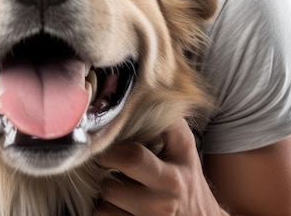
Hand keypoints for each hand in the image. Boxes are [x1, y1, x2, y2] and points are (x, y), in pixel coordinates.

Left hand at [94, 120, 226, 214]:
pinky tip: (118, 202)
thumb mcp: (183, 145)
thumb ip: (164, 117)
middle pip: (112, 186)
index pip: (132, 158)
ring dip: (105, 193)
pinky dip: (104, 210)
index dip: (111, 149)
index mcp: (172, 177)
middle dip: (105, 174)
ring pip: (104, 205)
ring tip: (118, 183)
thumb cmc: (186, 174)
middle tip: (107, 164)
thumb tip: (141, 87)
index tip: (105, 142)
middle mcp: (162, 203)